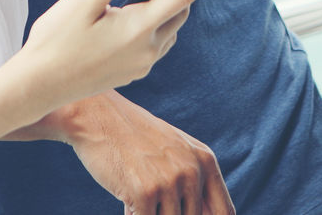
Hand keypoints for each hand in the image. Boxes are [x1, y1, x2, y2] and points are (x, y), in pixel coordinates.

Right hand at [3, 0, 221, 126]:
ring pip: (171, 28)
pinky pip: (158, 43)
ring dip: (172, 4)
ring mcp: (142, 65)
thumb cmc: (55, 39)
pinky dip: (159, 22)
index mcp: (140, 29)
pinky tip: (140, 11)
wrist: (37, 87)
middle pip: (181, 10)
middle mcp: (149, 50)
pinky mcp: (133, 73)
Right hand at [10, 92, 234, 214]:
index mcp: (204, 160)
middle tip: (152, 200)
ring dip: (151, 213)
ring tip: (138, 196)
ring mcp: (170, 181)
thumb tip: (202, 214)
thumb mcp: (173, 152)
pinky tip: (127, 202)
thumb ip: (191, 181)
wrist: (97, 117)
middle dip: (169, 214)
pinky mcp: (146, 192)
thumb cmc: (132, 139)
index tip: (185, 214)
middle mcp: (193, 170)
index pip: (224, 212)